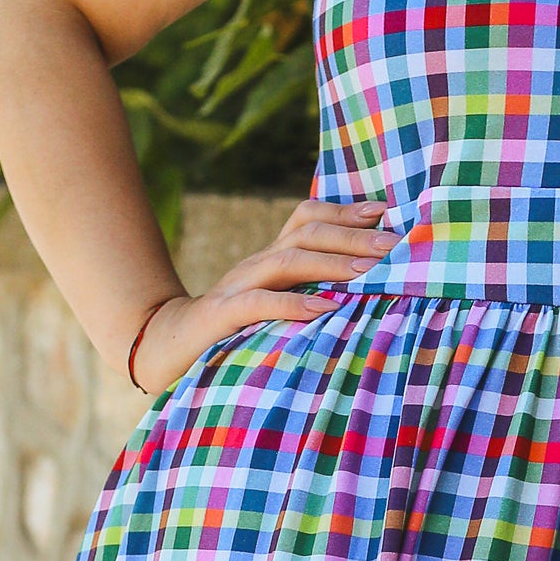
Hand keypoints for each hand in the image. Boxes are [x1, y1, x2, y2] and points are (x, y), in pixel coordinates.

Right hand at [128, 197, 392, 392]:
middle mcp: (255, 264)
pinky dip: (292, 305)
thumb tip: (363, 290)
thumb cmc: (231, 333)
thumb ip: (306, 294)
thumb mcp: (273, 307)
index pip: (307, 218)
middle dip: (353, 237)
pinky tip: (322, 310)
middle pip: (306, 233)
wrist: (165, 348)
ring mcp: (237, 286)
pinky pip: (258, 303)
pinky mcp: (221, 316)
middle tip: (394, 245)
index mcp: (269, 259)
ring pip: (287, 261)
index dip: (345, 211)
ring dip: (332, 264)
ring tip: (369, 272)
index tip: (386, 213)